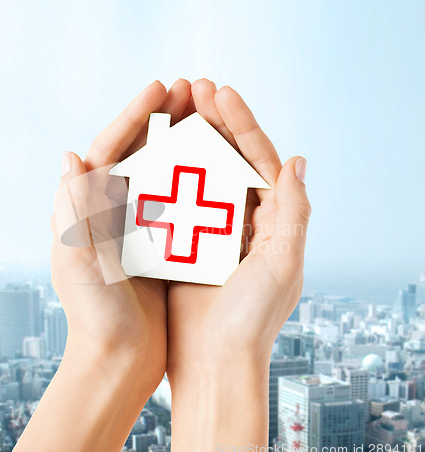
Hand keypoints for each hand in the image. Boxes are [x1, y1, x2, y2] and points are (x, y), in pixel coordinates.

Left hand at [12, 79, 192, 451]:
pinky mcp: (160, 243)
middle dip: (162, 119)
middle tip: (192, 91)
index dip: (134, 115)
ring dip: (183, 143)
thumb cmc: (95, 317)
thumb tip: (69, 156)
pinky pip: (180, 201)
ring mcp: (138, 225)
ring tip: (209, 117)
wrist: (119, 359)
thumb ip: (73, 214)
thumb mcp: (79, 264)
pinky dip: (197, 180)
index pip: (109, 148)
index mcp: (86, 209)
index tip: (162, 87)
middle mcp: (111, 211)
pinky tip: (220, 166)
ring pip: (163, 172)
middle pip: (139, 152)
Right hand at [166, 79, 310, 451]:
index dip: (242, 123)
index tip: (220, 92)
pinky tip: (152, 153)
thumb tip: (298, 160)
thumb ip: (295, 212)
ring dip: (187, 141)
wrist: (213, 363)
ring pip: (199, 175)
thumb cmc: (251, 321)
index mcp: (272, 221)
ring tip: (172, 110)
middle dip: (213, 122)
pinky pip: (174, 201)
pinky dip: (165, 176)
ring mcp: (212, 230)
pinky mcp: (184, 244)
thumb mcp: (283, 265)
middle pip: (229, 160)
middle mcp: (244, 221)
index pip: (259, 159)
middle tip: (192, 88)